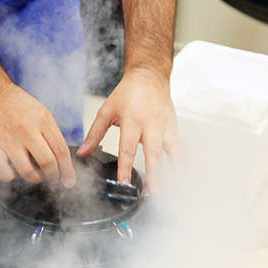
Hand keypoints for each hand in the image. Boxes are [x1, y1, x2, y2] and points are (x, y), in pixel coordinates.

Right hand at [0, 83, 75, 187]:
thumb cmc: (20, 108)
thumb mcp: (43, 115)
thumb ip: (53, 136)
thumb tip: (64, 163)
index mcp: (43, 121)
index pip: (61, 151)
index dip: (67, 170)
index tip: (69, 181)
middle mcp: (26, 130)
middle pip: (47, 162)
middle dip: (53, 176)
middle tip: (53, 178)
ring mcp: (9, 139)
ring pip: (26, 171)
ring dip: (35, 179)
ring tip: (36, 176)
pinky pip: (2, 171)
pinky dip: (9, 177)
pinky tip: (13, 172)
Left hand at [77, 69, 177, 189]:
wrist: (149, 76)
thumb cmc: (128, 93)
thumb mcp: (107, 111)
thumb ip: (95, 134)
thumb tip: (83, 152)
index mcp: (132, 120)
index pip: (128, 147)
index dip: (125, 166)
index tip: (124, 181)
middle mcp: (151, 123)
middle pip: (153, 152)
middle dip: (154, 173)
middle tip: (152, 190)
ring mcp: (165, 125)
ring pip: (172, 150)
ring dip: (172, 169)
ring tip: (171, 185)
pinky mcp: (174, 125)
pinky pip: (181, 144)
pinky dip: (184, 158)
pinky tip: (185, 172)